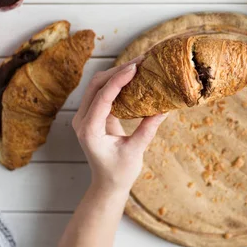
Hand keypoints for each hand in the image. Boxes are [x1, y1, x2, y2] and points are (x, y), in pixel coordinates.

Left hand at [73, 59, 167, 194]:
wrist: (107, 184)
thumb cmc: (120, 172)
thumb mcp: (136, 151)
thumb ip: (147, 129)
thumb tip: (164, 108)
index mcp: (89, 130)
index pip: (102, 97)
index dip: (118, 80)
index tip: (135, 68)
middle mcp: (82, 120)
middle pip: (96, 85)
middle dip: (118, 70)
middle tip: (141, 61)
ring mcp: (85, 116)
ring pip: (97, 85)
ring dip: (116, 73)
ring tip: (139, 64)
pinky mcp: (93, 114)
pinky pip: (102, 91)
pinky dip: (116, 81)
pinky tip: (133, 76)